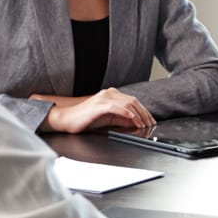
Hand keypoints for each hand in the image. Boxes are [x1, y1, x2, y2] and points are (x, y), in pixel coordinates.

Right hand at [39, 88, 154, 133]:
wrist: (66, 119)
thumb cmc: (85, 119)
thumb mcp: (108, 119)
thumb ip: (121, 119)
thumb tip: (136, 122)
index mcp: (112, 95)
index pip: (133, 102)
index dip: (144, 111)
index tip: (151, 121)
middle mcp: (109, 93)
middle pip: (133, 102)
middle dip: (144, 114)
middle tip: (150, 124)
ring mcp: (104, 98)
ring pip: (127, 104)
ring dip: (138, 115)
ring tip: (143, 124)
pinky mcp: (99, 105)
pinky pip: (116, 107)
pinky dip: (126, 113)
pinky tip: (132, 118)